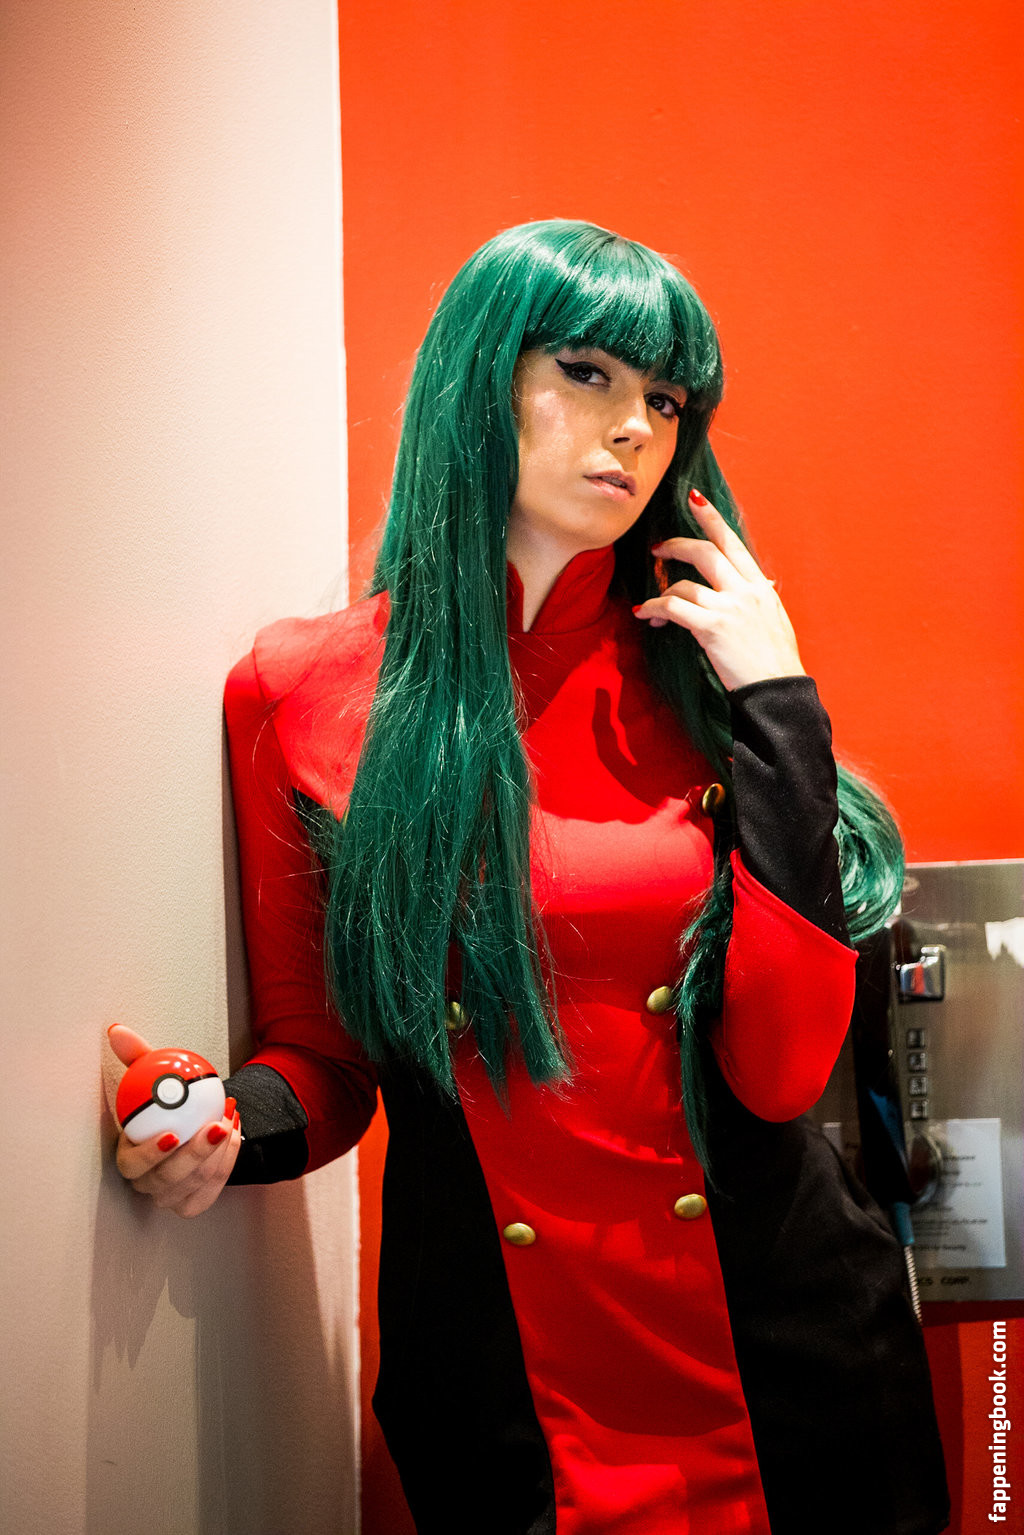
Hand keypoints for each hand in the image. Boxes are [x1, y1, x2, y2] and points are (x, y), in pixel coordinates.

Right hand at [108, 1025, 240, 1217]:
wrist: (198, 1119)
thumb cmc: (169, 1101)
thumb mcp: (157, 1074)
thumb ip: (136, 1055)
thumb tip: (116, 1030)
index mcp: (129, 1156)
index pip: (132, 1164)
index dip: (150, 1154)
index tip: (173, 1133)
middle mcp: (146, 1183)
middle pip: (167, 1180)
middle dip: (194, 1155)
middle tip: (215, 1125)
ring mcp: (170, 1196)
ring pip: (195, 1184)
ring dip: (217, 1153)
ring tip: (228, 1120)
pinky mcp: (194, 1202)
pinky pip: (214, 1187)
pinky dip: (227, 1161)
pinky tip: (233, 1132)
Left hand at [633, 489, 804, 691]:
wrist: (779, 691)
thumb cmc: (775, 662)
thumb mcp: (772, 620)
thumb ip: (755, 598)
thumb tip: (743, 588)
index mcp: (760, 587)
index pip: (733, 541)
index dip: (711, 517)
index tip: (694, 499)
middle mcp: (746, 590)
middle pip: (705, 551)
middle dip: (676, 545)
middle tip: (658, 549)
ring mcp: (729, 607)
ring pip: (683, 583)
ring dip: (661, 592)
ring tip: (650, 606)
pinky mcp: (712, 627)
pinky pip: (672, 608)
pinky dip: (653, 609)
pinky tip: (644, 615)